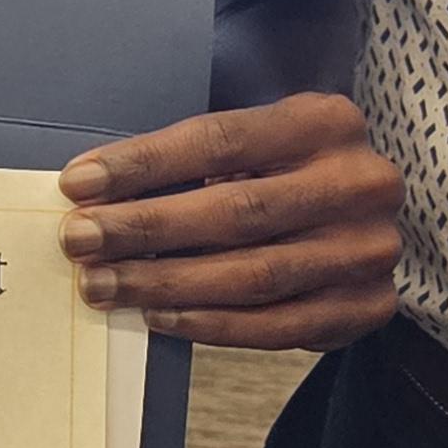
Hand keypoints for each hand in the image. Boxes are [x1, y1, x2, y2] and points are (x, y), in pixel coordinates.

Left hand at [57, 92, 399, 349]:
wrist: (365, 215)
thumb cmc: (286, 168)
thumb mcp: (260, 140)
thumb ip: (199, 160)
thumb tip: (97, 194)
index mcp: (326, 121)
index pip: (220, 141)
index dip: (144, 164)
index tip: (78, 183)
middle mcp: (360, 183)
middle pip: (236, 211)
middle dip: (146, 228)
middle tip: (79, 240)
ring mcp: (369, 250)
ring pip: (253, 274)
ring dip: (166, 283)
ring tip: (104, 284)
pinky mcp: (368, 307)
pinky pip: (278, 326)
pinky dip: (212, 324)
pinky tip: (159, 316)